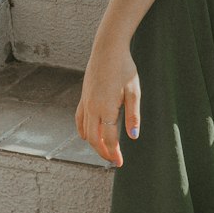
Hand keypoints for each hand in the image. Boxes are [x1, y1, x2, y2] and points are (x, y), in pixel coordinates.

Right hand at [75, 43, 141, 166]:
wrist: (107, 49)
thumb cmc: (124, 68)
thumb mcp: (134, 91)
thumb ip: (133, 115)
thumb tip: (133, 137)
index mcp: (106, 108)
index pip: (109, 138)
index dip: (114, 153)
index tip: (120, 163)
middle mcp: (93, 108)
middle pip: (94, 139)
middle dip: (103, 152)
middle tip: (115, 160)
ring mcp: (86, 102)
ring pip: (86, 131)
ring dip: (94, 143)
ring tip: (105, 150)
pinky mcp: (83, 97)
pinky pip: (80, 119)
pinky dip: (83, 131)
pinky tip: (88, 136)